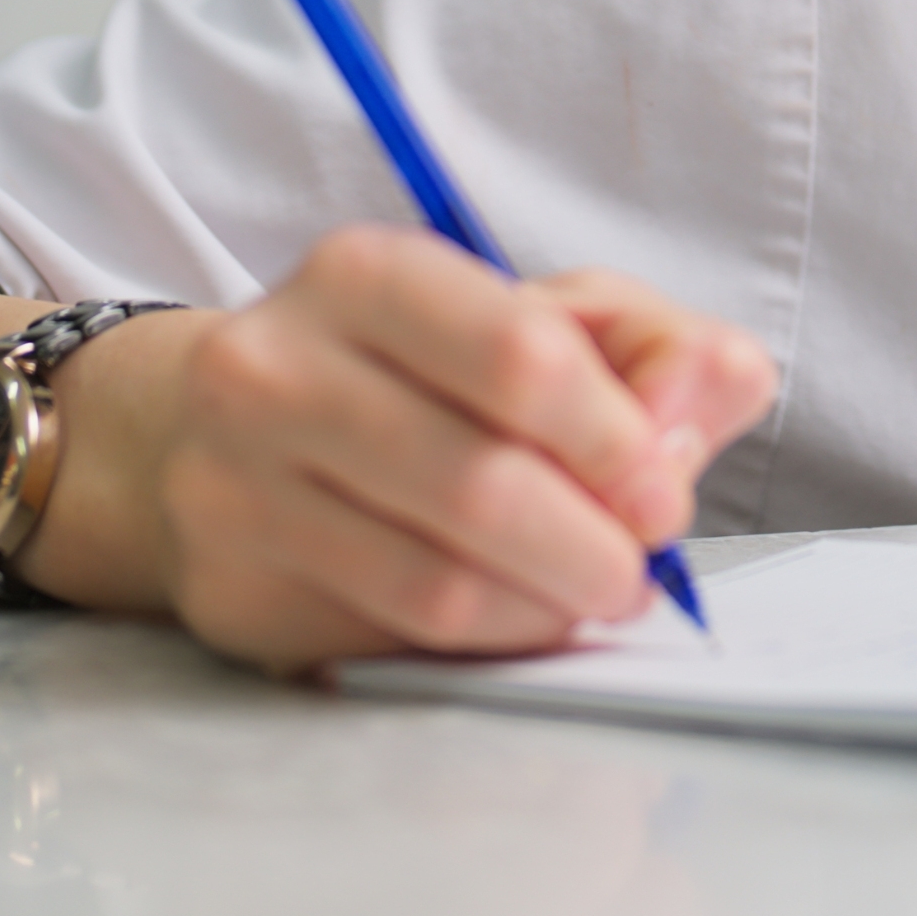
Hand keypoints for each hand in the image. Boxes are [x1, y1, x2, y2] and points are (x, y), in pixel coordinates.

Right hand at [33, 226, 780, 673]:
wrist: (207, 432)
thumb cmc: (412, 372)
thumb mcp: (538, 319)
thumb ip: (654, 347)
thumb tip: (709, 397)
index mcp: (362, 275)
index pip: (516, 356)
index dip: (614, 439)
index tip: (663, 490)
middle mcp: (274, 370)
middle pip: (481, 483)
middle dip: (594, 545)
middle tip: (638, 571)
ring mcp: (234, 485)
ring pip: (436, 580)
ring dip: (549, 607)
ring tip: (592, 597)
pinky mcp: (231, 588)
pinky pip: (394, 636)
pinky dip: (489, 640)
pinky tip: (520, 617)